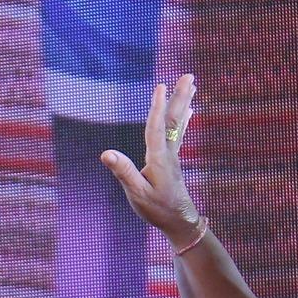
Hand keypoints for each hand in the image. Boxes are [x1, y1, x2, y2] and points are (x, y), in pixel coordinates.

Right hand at [100, 75, 202, 243]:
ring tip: (191, 85)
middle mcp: (168, 153)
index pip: (156, 129)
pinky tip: (188, 112)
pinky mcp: (172, 160)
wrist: (179, 220)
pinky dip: (182, 119)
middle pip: (174, 120)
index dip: (157, 108)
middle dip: (180, 97)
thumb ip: (123, 172)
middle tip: (189, 76)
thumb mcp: (136, 193)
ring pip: (178, 124)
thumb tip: (106, 153)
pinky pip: (177, 133)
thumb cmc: (156, 209)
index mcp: (158, 159)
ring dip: (184, 103)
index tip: (160, 87)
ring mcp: (172, 156)